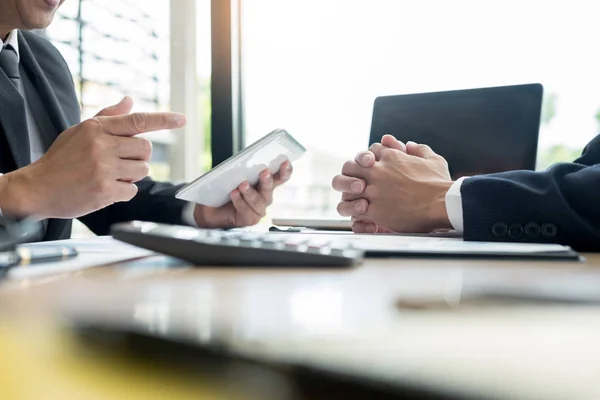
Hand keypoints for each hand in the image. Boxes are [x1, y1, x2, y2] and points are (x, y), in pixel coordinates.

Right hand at [0, 97, 185, 218]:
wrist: (37, 188)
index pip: (137, 120)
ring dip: (132, 175)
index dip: (163, 120)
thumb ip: (107, 117)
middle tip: (119, 162)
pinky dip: (124, 192)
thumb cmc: (61, 159)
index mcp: (97, 128)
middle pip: (145, 149)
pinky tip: (106, 190)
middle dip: (138, 157)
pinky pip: (133, 190)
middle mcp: (102, 145)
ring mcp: (104, 168)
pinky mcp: (105, 190)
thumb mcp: (79, 131)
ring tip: (110, 176)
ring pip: (142, 170)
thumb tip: (129, 101)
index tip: (182, 119)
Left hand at [193, 161, 292, 227]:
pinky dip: (240, 201)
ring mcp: (258, 209)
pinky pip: (247, 210)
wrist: (209, 208)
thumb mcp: (232, 175)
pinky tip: (234, 193)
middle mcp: (264, 196)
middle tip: (264, 172)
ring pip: (259, 200)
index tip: (285, 162)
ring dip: (251, 192)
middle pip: (271, 188)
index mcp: (264, 183)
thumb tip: (244, 163)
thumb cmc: (223, 189)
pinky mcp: (250, 219)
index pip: (280, 177)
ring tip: (242, 184)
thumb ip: (241, 170)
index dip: (285, 170)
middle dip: (268, 180)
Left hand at [334, 138, 453, 232]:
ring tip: (355, 199)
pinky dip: (355, 212)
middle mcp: (377, 171)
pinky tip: (363, 214)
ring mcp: (373, 190)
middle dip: (350, 174)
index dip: (369, 159)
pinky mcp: (373, 210)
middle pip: (349, 166)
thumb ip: (419, 150)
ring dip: (347, 193)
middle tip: (356, 182)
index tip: (372, 167)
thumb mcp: (433, 159)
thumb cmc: (440, 184)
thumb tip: (410, 145)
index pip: (369, 151)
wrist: (442, 204)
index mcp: (390, 157)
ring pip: (345, 187)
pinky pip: (353, 209)